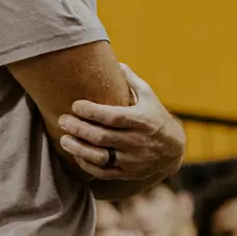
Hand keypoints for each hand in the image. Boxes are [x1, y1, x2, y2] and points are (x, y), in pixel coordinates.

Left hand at [58, 66, 185, 181]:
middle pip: (101, 137)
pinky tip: (77, 154)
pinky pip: (103, 172)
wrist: (173, 149)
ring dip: (78, 148)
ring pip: (100, 157)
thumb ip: (131, 80)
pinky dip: (87, 165)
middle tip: (63, 120)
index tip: (75, 105)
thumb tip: (115, 62)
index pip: (112, 117)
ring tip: (64, 139)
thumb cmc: (156, 117)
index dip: (91, 111)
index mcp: (141, 120)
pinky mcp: (127, 173)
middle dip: (78, 128)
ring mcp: (132, 159)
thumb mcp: (149, 96)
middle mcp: (136, 141)